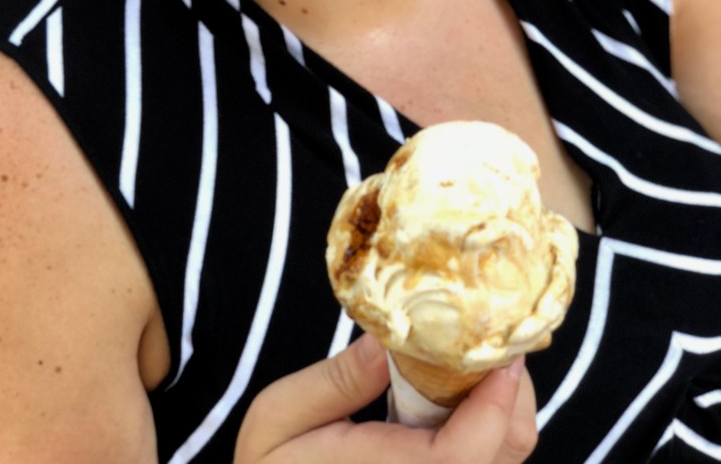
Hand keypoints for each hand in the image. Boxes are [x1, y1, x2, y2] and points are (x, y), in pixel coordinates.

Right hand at [233, 334, 536, 463]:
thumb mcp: (280, 417)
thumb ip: (337, 381)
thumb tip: (391, 339)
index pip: (462, 454)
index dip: (495, 402)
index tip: (502, 350)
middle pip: (503, 451)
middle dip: (509, 391)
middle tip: (489, 337)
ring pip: (504, 456)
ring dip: (501, 405)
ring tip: (474, 359)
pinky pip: (487, 460)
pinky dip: (488, 424)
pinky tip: (459, 394)